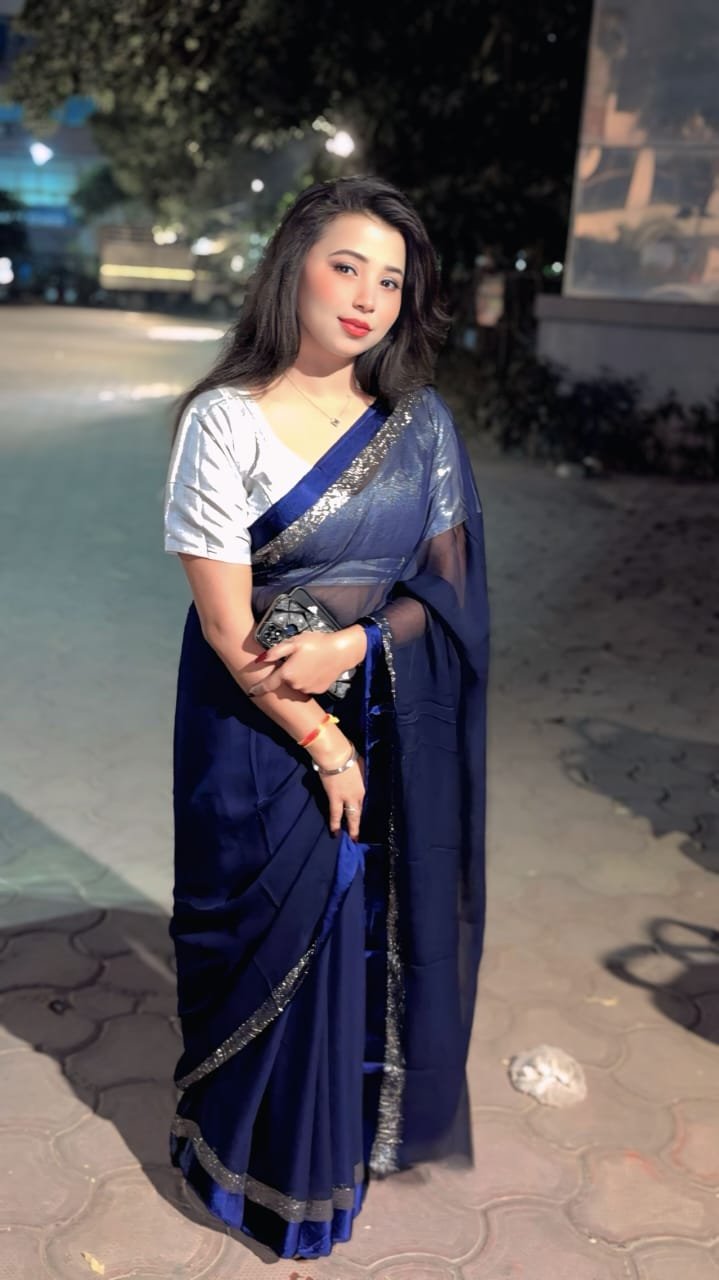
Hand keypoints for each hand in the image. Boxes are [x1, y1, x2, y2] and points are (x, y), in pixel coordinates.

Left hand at [245, 626, 367, 698]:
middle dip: (284, 675)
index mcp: (287, 674)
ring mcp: (307, 689)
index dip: (258, 689)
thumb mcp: (293, 642)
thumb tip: (259, 660)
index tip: (251, 692)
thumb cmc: (317, 644)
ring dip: (296, 678)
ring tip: (306, 663)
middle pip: (283, 683)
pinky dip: (307, 680)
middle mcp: (295, 685)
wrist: (341, 651)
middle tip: (294, 661)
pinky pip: (307, 687)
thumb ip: (275, 652)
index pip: (268, 685)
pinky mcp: (318, 691)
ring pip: (295, 686)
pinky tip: (314, 669)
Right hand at [318, 752, 365, 840]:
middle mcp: (358, 795)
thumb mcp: (361, 766)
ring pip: (351, 816)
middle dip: (361, 823)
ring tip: (352, 839)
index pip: (366, 801)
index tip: (366, 817)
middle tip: (362, 835)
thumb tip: (361, 778)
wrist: (336, 756)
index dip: (365, 810)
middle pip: (361, 811)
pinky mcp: (334, 798)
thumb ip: (361, 775)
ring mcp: (347, 798)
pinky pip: (335, 814)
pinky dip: (335, 823)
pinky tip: (334, 832)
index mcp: (366, 786)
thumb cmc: (349, 756)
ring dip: (352, 828)